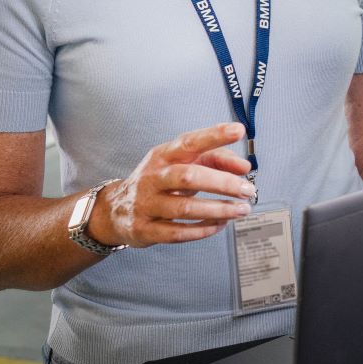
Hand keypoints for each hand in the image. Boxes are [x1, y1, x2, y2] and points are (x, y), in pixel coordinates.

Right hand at [91, 123, 256, 248]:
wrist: (114, 210)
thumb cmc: (160, 180)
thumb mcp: (182, 162)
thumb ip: (216, 158)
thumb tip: (244, 167)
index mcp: (163, 155)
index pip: (189, 142)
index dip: (214, 136)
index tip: (238, 131)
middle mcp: (152, 177)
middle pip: (189, 177)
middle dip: (223, 183)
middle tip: (248, 190)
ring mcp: (145, 204)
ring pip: (185, 208)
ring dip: (219, 210)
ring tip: (241, 210)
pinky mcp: (144, 229)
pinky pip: (177, 232)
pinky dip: (202, 230)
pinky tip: (219, 225)